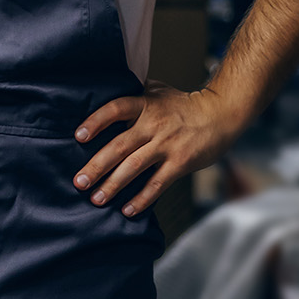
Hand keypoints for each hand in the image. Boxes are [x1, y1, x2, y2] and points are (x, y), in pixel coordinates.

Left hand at [71, 85, 243, 217]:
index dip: (96, 122)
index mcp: (145, 104)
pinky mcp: (180, 163)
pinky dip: (142, 199)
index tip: (78, 137)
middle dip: (96, 166)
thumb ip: (134, 92)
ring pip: (134, 167)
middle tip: (79, 182)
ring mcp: (167, 145)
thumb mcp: (157, 90)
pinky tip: (127, 209)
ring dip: (113, 185)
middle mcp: (153, 124)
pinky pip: (157, 184)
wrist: (220, 114)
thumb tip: (106, 89)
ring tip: (96, 199)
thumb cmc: (183, 104)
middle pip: (119, 145)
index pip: (115, 109)